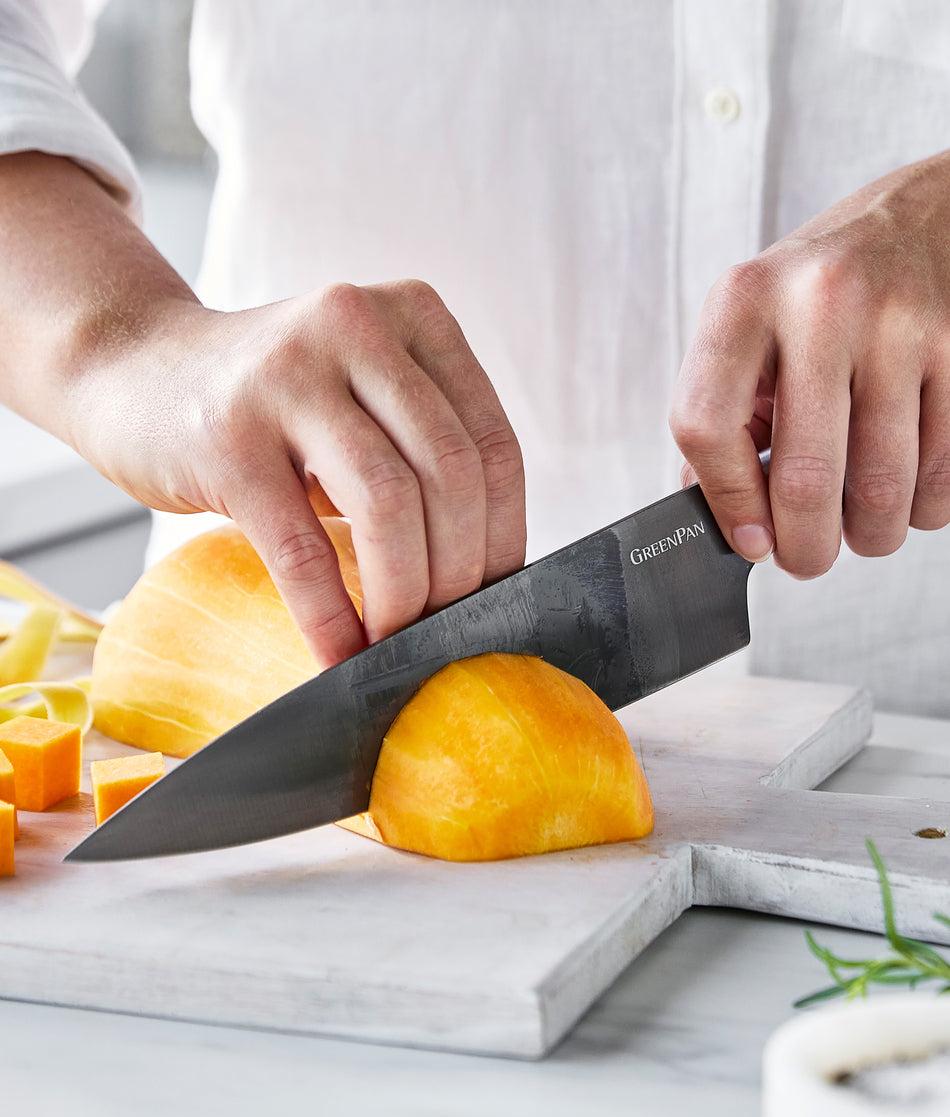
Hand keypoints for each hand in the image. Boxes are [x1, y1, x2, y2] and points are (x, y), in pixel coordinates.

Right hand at [74, 282, 525, 667]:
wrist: (131, 368)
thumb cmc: (274, 404)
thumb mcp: (363, 394)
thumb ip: (425, 448)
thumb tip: (488, 575)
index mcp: (413, 316)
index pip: (492, 444)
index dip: (504, 536)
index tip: (496, 596)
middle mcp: (357, 328)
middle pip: (450, 475)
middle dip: (459, 572)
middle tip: (446, 628)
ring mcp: (287, 376)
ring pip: (388, 504)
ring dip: (403, 596)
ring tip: (397, 641)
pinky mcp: (228, 438)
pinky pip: (301, 548)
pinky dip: (330, 614)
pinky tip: (340, 653)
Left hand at [669, 116, 949, 577]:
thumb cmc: (848, 284)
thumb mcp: (766, 318)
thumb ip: (732, 407)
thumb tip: (720, 515)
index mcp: (746, 298)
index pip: (704, 424)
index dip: (726, 501)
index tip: (750, 539)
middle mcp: (820, 302)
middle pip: (803, 478)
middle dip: (807, 548)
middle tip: (810, 560)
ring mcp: (900, 322)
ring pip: (880, 492)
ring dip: (873, 536)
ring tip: (868, 529)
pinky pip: (943, 477)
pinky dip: (927, 509)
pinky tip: (915, 496)